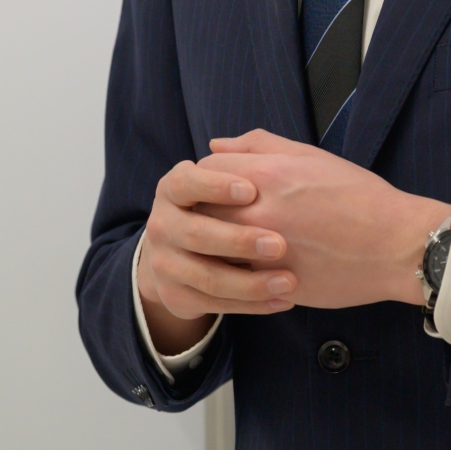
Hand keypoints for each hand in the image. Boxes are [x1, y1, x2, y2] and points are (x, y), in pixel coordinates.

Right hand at [136, 159, 296, 354]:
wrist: (181, 256)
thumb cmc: (216, 207)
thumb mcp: (225, 177)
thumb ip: (238, 156)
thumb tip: (221, 144)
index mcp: (172, 189)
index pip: (186, 182)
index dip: (215, 185)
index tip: (250, 190)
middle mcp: (161, 225)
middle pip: (196, 233)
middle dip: (239, 240)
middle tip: (279, 244)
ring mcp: (165, 263)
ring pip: (208, 277)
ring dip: (251, 282)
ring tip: (289, 281)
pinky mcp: (176, 296)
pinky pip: (216, 304)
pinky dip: (252, 305)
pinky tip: (283, 300)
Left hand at [198, 129, 450, 310]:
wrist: (397, 245)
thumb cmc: (358, 196)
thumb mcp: (310, 156)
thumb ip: (259, 145)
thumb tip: (217, 145)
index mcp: (266, 174)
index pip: (204, 172)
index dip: (205, 180)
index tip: (216, 189)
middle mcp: (258, 211)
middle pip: (199, 210)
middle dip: (203, 212)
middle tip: (218, 218)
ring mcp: (263, 252)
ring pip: (211, 249)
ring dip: (213, 245)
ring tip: (229, 245)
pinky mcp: (273, 284)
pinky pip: (233, 280)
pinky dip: (232, 273)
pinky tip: (245, 269)